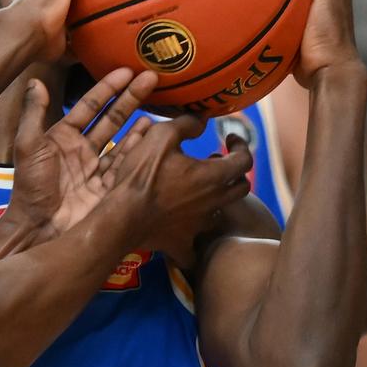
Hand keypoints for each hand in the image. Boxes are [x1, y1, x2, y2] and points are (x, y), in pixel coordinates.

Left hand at [0, 67, 157, 241]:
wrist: (40, 227)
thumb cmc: (30, 186)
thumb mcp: (28, 145)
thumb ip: (34, 113)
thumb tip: (34, 80)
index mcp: (63, 136)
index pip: (89, 106)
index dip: (107, 88)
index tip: (126, 71)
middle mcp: (84, 149)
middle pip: (112, 118)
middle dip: (131, 97)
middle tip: (152, 77)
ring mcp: (99, 168)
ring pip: (125, 137)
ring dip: (141, 119)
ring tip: (162, 99)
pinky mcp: (111, 186)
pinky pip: (130, 162)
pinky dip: (143, 146)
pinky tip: (156, 130)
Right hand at [112, 116, 253, 261]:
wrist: (123, 216)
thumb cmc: (142, 175)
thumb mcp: (160, 137)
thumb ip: (185, 124)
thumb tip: (202, 120)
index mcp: (212, 176)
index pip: (243, 160)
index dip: (241, 146)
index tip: (230, 138)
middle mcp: (213, 202)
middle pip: (241, 188)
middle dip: (234, 172)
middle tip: (216, 162)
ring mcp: (199, 225)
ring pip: (220, 213)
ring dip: (216, 199)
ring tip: (199, 191)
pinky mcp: (183, 242)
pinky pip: (195, 246)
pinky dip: (194, 238)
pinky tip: (185, 232)